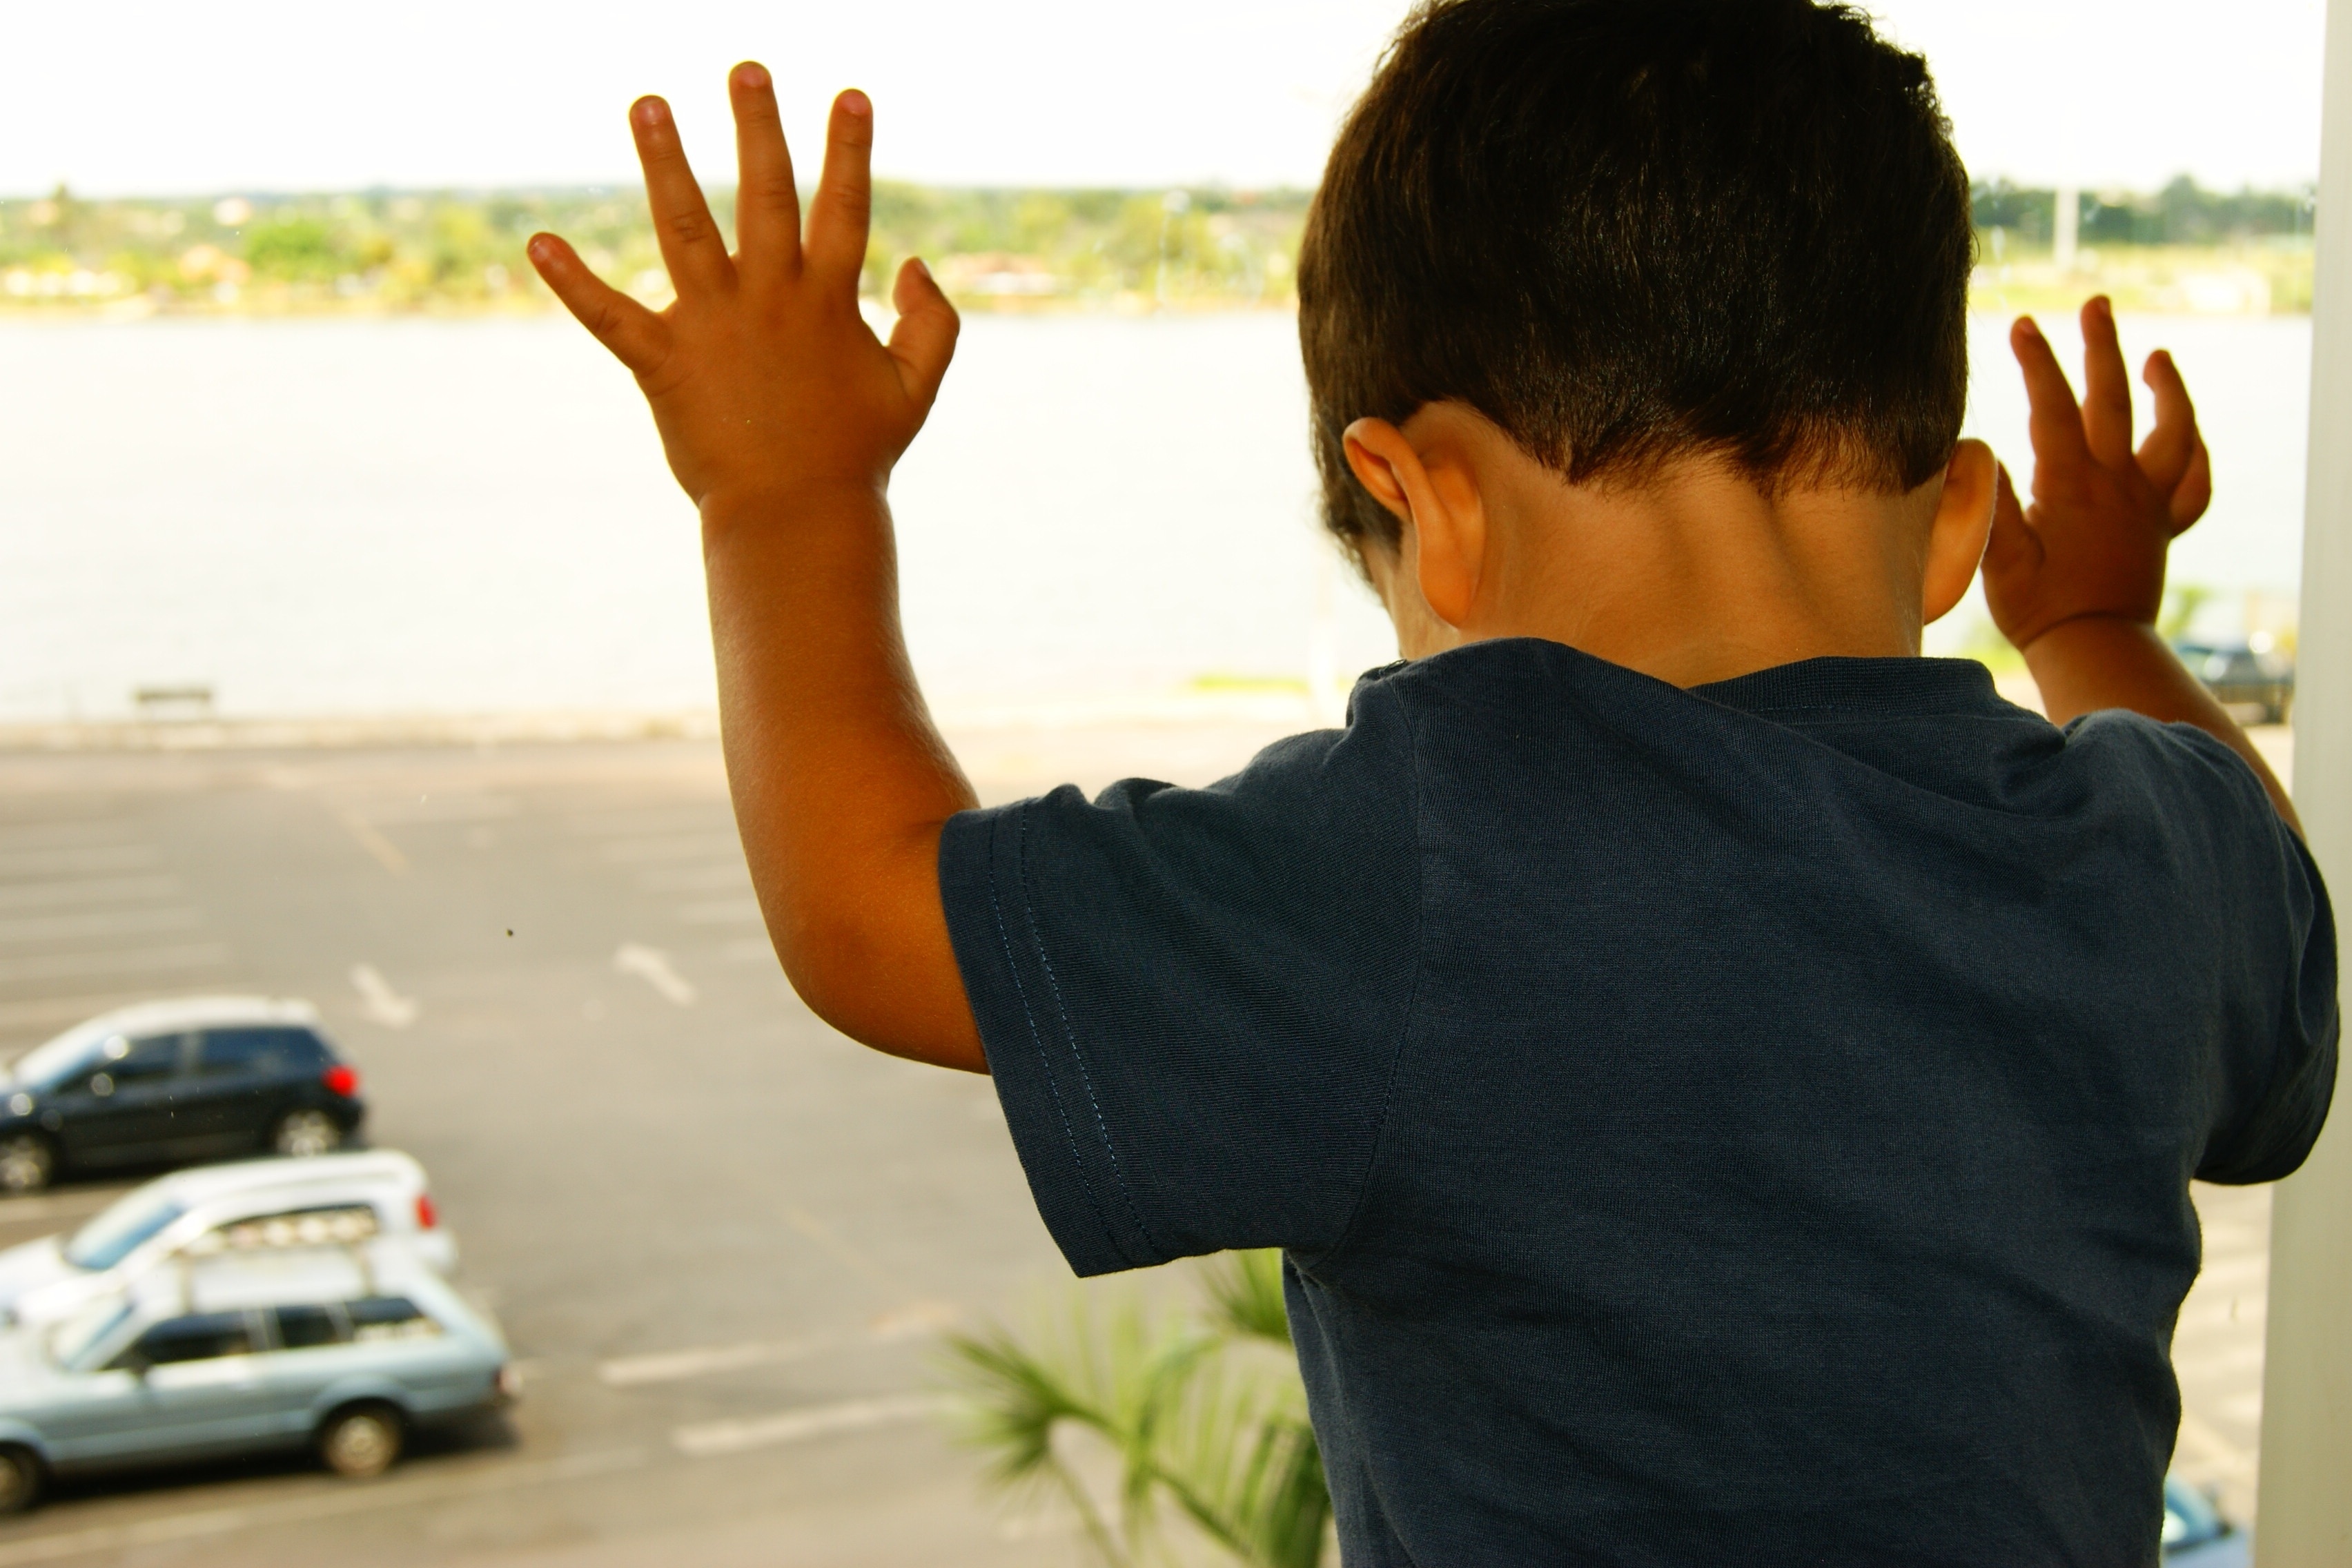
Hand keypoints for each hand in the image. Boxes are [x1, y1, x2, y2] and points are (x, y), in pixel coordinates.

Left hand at [525, 65, 957, 512]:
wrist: (798, 518)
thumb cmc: (857, 456)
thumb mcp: (915, 390)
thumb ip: (932, 325)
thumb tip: (915, 261)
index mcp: (827, 303)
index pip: (841, 209)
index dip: (849, 151)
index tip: (849, 94)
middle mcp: (770, 300)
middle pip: (763, 196)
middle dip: (757, 127)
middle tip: (745, 68)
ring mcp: (713, 327)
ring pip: (685, 230)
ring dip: (664, 163)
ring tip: (646, 103)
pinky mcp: (665, 364)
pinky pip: (611, 317)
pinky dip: (574, 282)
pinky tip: (539, 242)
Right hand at [1982, 296, 2210, 651]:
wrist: (2093, 647)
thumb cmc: (2038, 608)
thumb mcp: (1998, 557)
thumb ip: (1989, 501)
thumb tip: (1974, 450)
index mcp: (2071, 486)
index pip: (2054, 408)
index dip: (2039, 363)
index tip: (2023, 323)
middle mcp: (2116, 485)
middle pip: (2113, 401)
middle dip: (2101, 346)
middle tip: (2096, 304)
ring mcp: (2146, 504)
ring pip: (2170, 433)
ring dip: (2167, 389)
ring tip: (2156, 356)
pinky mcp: (2163, 528)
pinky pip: (2192, 485)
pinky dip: (2194, 453)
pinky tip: (2187, 434)